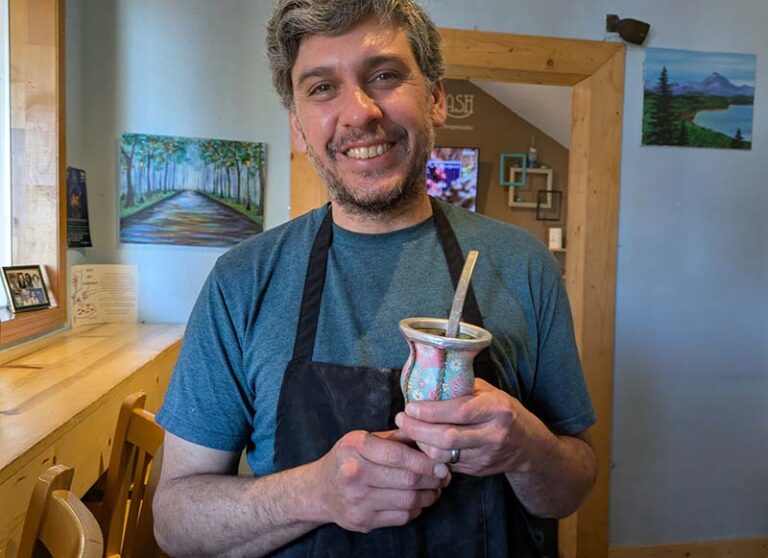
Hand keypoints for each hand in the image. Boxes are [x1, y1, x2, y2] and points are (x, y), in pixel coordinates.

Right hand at [310, 430, 450, 532]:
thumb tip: (429, 435)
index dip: (425, 461)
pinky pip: (401, 517)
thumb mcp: (364, 439)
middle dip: (432, 479)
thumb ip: (395, 437)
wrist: (319, 490)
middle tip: (444, 477)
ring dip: (428, 496)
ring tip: (435, 489)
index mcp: (355, 446)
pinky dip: (415, 509)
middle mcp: (353, 473)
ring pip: (407, 500)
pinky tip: (418, 501)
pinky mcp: (362, 520)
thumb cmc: (349, 459)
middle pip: (406, 479)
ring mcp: (357, 500)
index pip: (398, 455)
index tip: (442, 464)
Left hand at [395, 378, 554, 476]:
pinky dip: (430, 454)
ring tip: (409, 430)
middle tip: (401, 419)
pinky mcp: (478, 471)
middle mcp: (494, 434)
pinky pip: (447, 464)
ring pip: (444, 455)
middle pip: (447, 437)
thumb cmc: (503, 411)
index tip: (411, 407)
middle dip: (418, 429)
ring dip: (420, 443)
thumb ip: (463, 388)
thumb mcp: (490, 393)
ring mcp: (486, 456)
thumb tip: (429, 380)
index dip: (431, 411)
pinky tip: (422, 442)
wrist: (528, 446)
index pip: (460, 411)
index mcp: (497, 409)